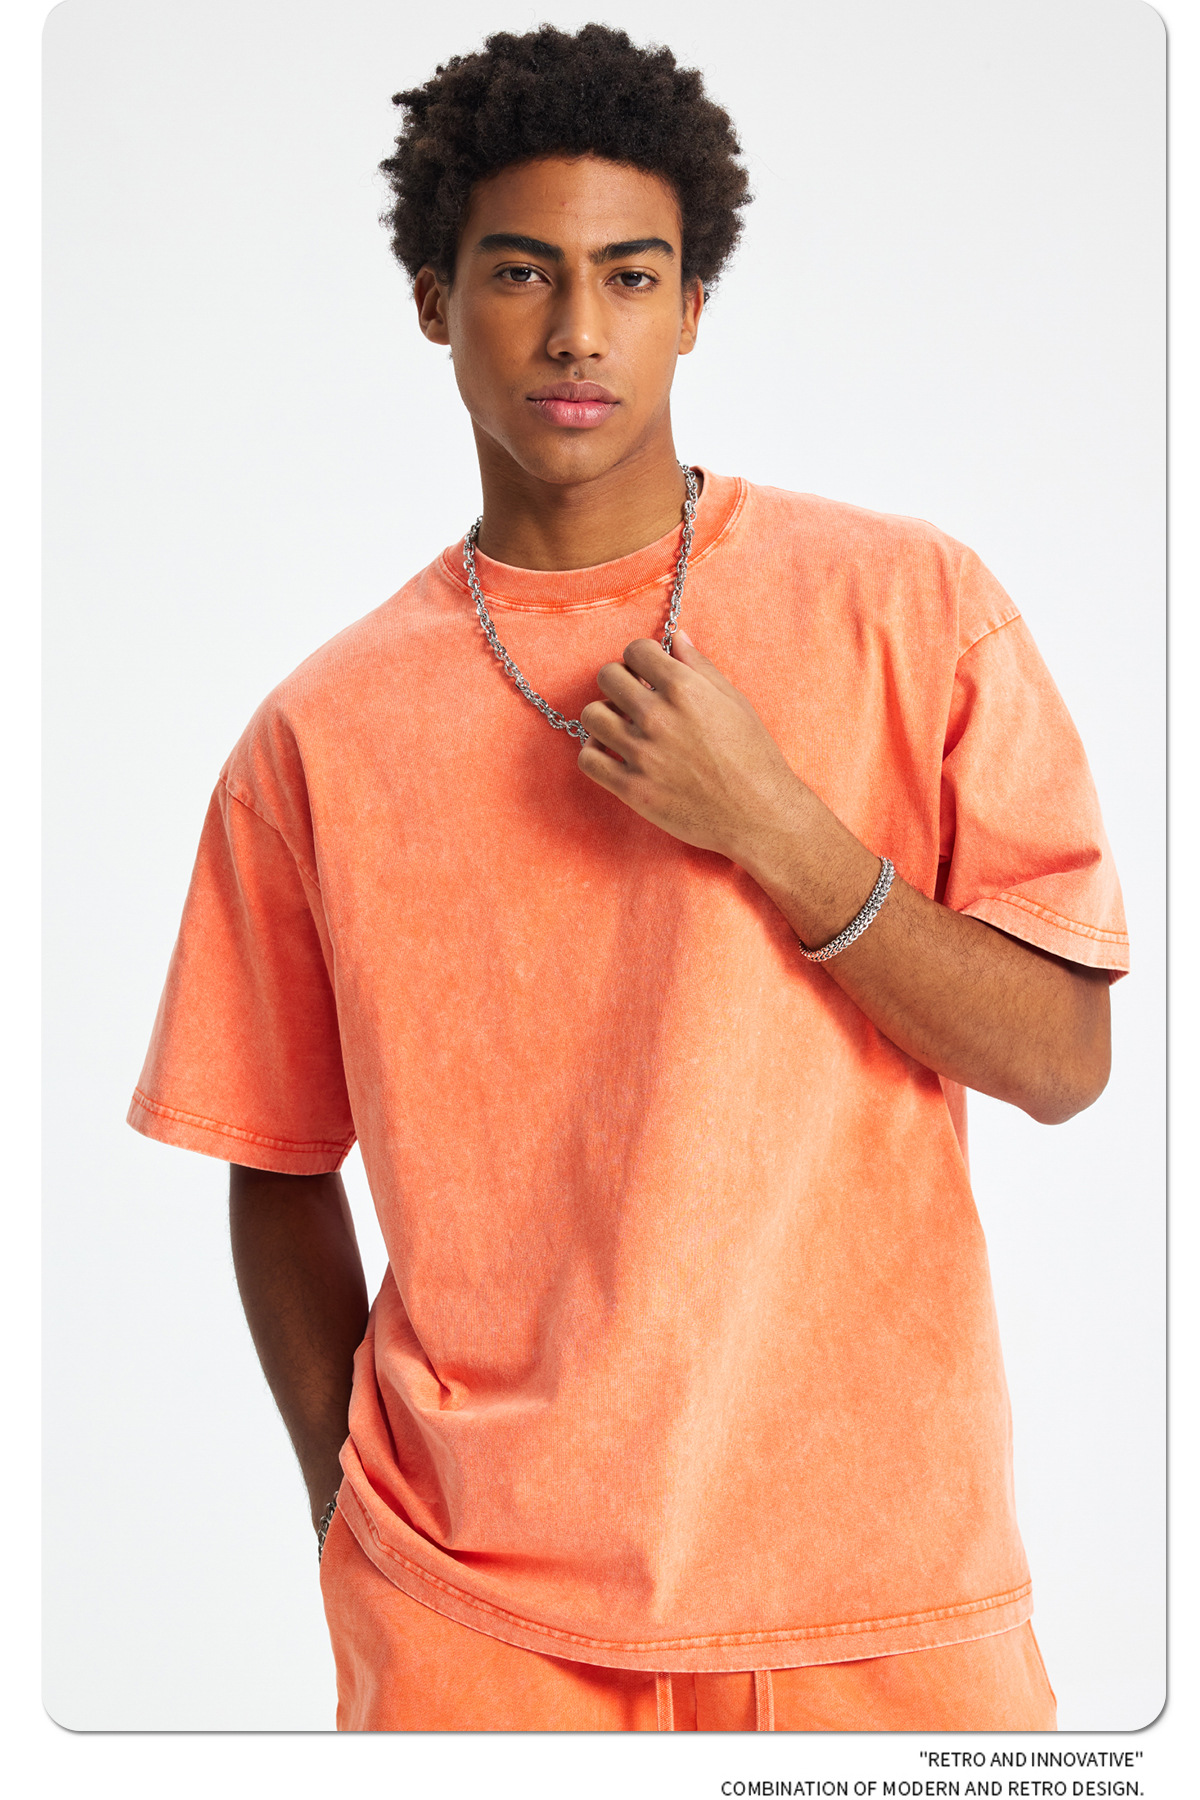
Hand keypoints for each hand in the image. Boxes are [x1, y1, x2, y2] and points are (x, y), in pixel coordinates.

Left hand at [577, 631, 806, 865]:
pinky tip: (611, 754)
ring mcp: (641, 753)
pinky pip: (588, 760)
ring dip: (604, 717)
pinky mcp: (632, 788)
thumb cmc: (753, 756)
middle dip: (619, 682)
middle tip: (633, 699)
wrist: (759, 813)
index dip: (640, 659)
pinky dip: (594, 753)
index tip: (647, 673)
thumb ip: (700, 666)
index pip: (634, 650)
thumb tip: (676, 638)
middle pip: (607, 677)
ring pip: (591, 716)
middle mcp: (657, 716)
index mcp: (683, 688)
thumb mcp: (734, 701)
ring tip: (621, 727)